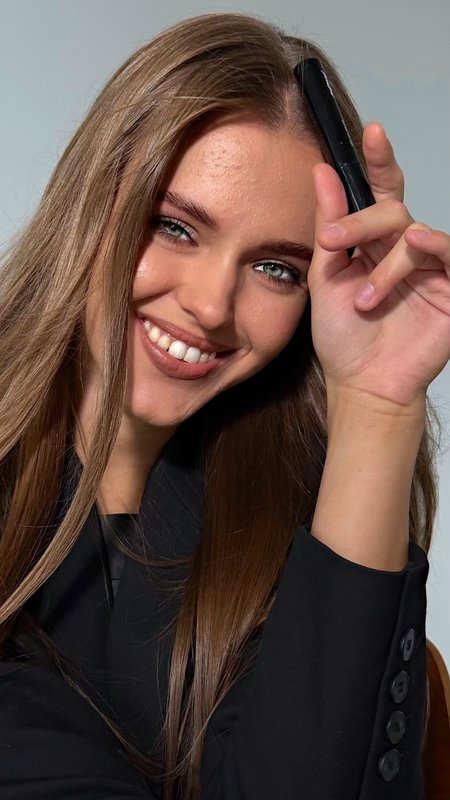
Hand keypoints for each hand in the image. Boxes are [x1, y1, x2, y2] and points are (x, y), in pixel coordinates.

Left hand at [309, 122, 449, 408]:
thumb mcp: (325, 277)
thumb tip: (322, 172)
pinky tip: (415, 248)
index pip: (378, 193)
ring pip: (416, 235)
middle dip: (362, 221)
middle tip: (333, 243)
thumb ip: (328, 225)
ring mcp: (430, 268)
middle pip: (393, 209)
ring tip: (364, 299)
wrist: (362, 384)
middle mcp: (402, 249)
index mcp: (371, 243)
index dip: (378, 161)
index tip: (372, 131)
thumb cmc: (342, 337)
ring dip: (386, 263)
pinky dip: (433, 247)